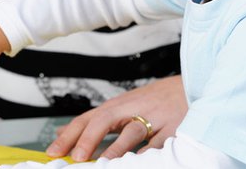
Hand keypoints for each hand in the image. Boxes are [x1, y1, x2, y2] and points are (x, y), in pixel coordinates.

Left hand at [46, 75, 186, 161]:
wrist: (194, 85)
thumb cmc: (156, 100)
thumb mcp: (124, 106)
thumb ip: (96, 121)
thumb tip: (62, 132)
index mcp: (119, 105)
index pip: (88, 118)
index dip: (70, 134)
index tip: (52, 151)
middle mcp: (134, 108)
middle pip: (105, 119)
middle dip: (88, 138)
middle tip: (75, 157)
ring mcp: (155, 117)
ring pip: (133, 130)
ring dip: (117, 148)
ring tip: (103, 163)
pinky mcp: (175, 127)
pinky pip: (160, 142)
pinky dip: (149, 154)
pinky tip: (138, 163)